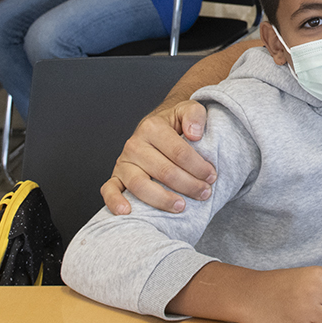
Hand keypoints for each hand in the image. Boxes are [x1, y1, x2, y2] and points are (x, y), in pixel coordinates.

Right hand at [102, 99, 214, 213]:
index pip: (179, 152)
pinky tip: (127, 212)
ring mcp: (124, 162)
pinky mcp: (116, 177)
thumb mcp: (188, 110)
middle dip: (188, 185)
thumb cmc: (176, 124)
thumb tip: (194, 134)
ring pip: (139, 185)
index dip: (198, 167)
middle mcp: (134, 144)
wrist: (157, 128)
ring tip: (181, 206)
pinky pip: (109, 190)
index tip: (212, 176)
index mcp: (152, 127)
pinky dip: (114, 201)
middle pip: (164, 171)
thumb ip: (195, 115)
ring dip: (162, 199)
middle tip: (205, 193)